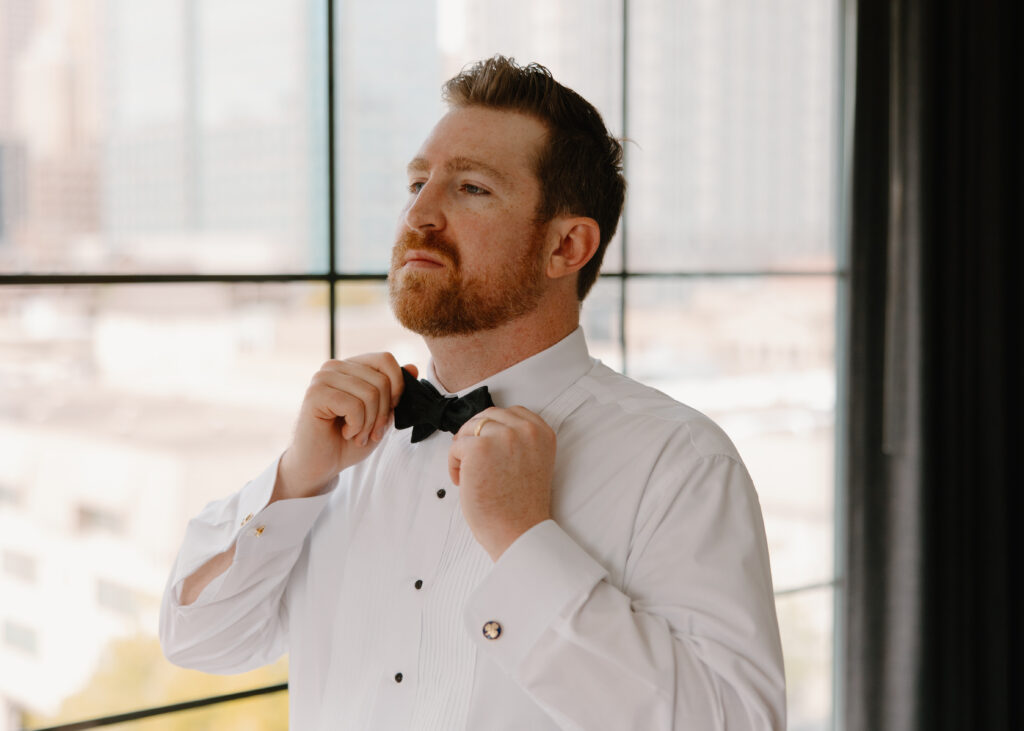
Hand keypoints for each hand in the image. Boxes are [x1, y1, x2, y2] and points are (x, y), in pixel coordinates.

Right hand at [275, 354, 415, 500]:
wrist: (320, 465)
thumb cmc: (347, 441)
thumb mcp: (380, 416)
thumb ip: (395, 392)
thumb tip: (413, 368)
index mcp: (351, 367)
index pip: (385, 359)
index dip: (397, 387)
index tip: (389, 412)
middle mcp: (335, 367)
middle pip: (381, 381)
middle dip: (383, 414)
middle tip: (371, 433)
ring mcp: (323, 378)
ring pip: (370, 394)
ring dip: (369, 423)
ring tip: (357, 435)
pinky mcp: (315, 394)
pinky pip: (354, 406)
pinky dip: (356, 426)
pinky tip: (345, 432)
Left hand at [448, 406, 555, 560]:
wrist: (519, 531)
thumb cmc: (522, 506)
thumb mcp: (534, 462)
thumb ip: (520, 441)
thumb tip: (488, 429)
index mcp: (542, 433)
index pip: (512, 412)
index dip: (495, 428)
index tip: (489, 446)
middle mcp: (526, 430)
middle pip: (489, 415)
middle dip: (477, 436)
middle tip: (471, 459)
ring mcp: (502, 436)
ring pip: (471, 427)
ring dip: (464, 448)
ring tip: (467, 472)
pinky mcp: (479, 448)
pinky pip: (456, 446)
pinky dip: (454, 464)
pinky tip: (463, 480)